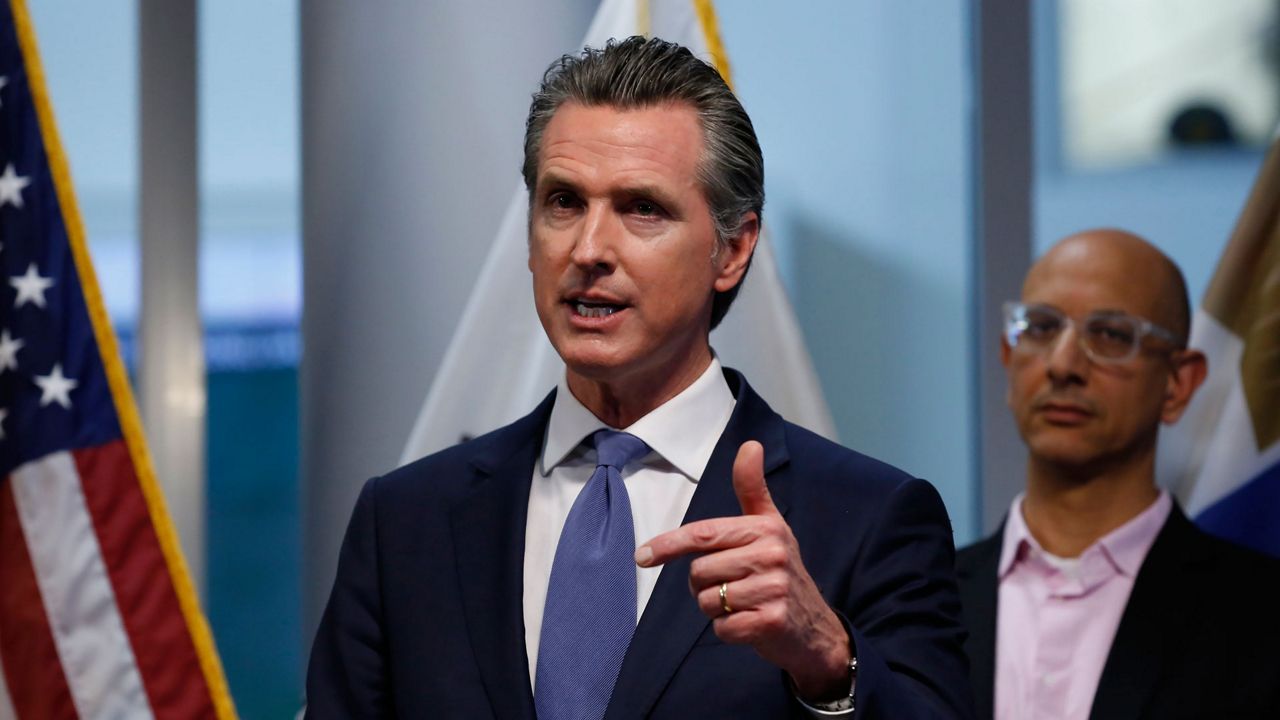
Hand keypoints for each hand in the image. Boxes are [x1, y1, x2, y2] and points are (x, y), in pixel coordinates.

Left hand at [634, 441, 851, 700]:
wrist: (814, 626)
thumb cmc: (779, 570)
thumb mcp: (769, 525)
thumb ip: (752, 488)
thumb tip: (750, 444)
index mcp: (766, 528)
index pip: (703, 534)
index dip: (668, 545)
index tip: (642, 556)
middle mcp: (773, 554)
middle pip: (699, 572)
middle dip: (704, 585)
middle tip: (731, 585)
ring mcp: (774, 589)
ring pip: (707, 601)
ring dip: (716, 608)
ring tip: (743, 603)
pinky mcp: (771, 621)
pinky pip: (722, 628)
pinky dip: (727, 630)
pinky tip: (749, 622)